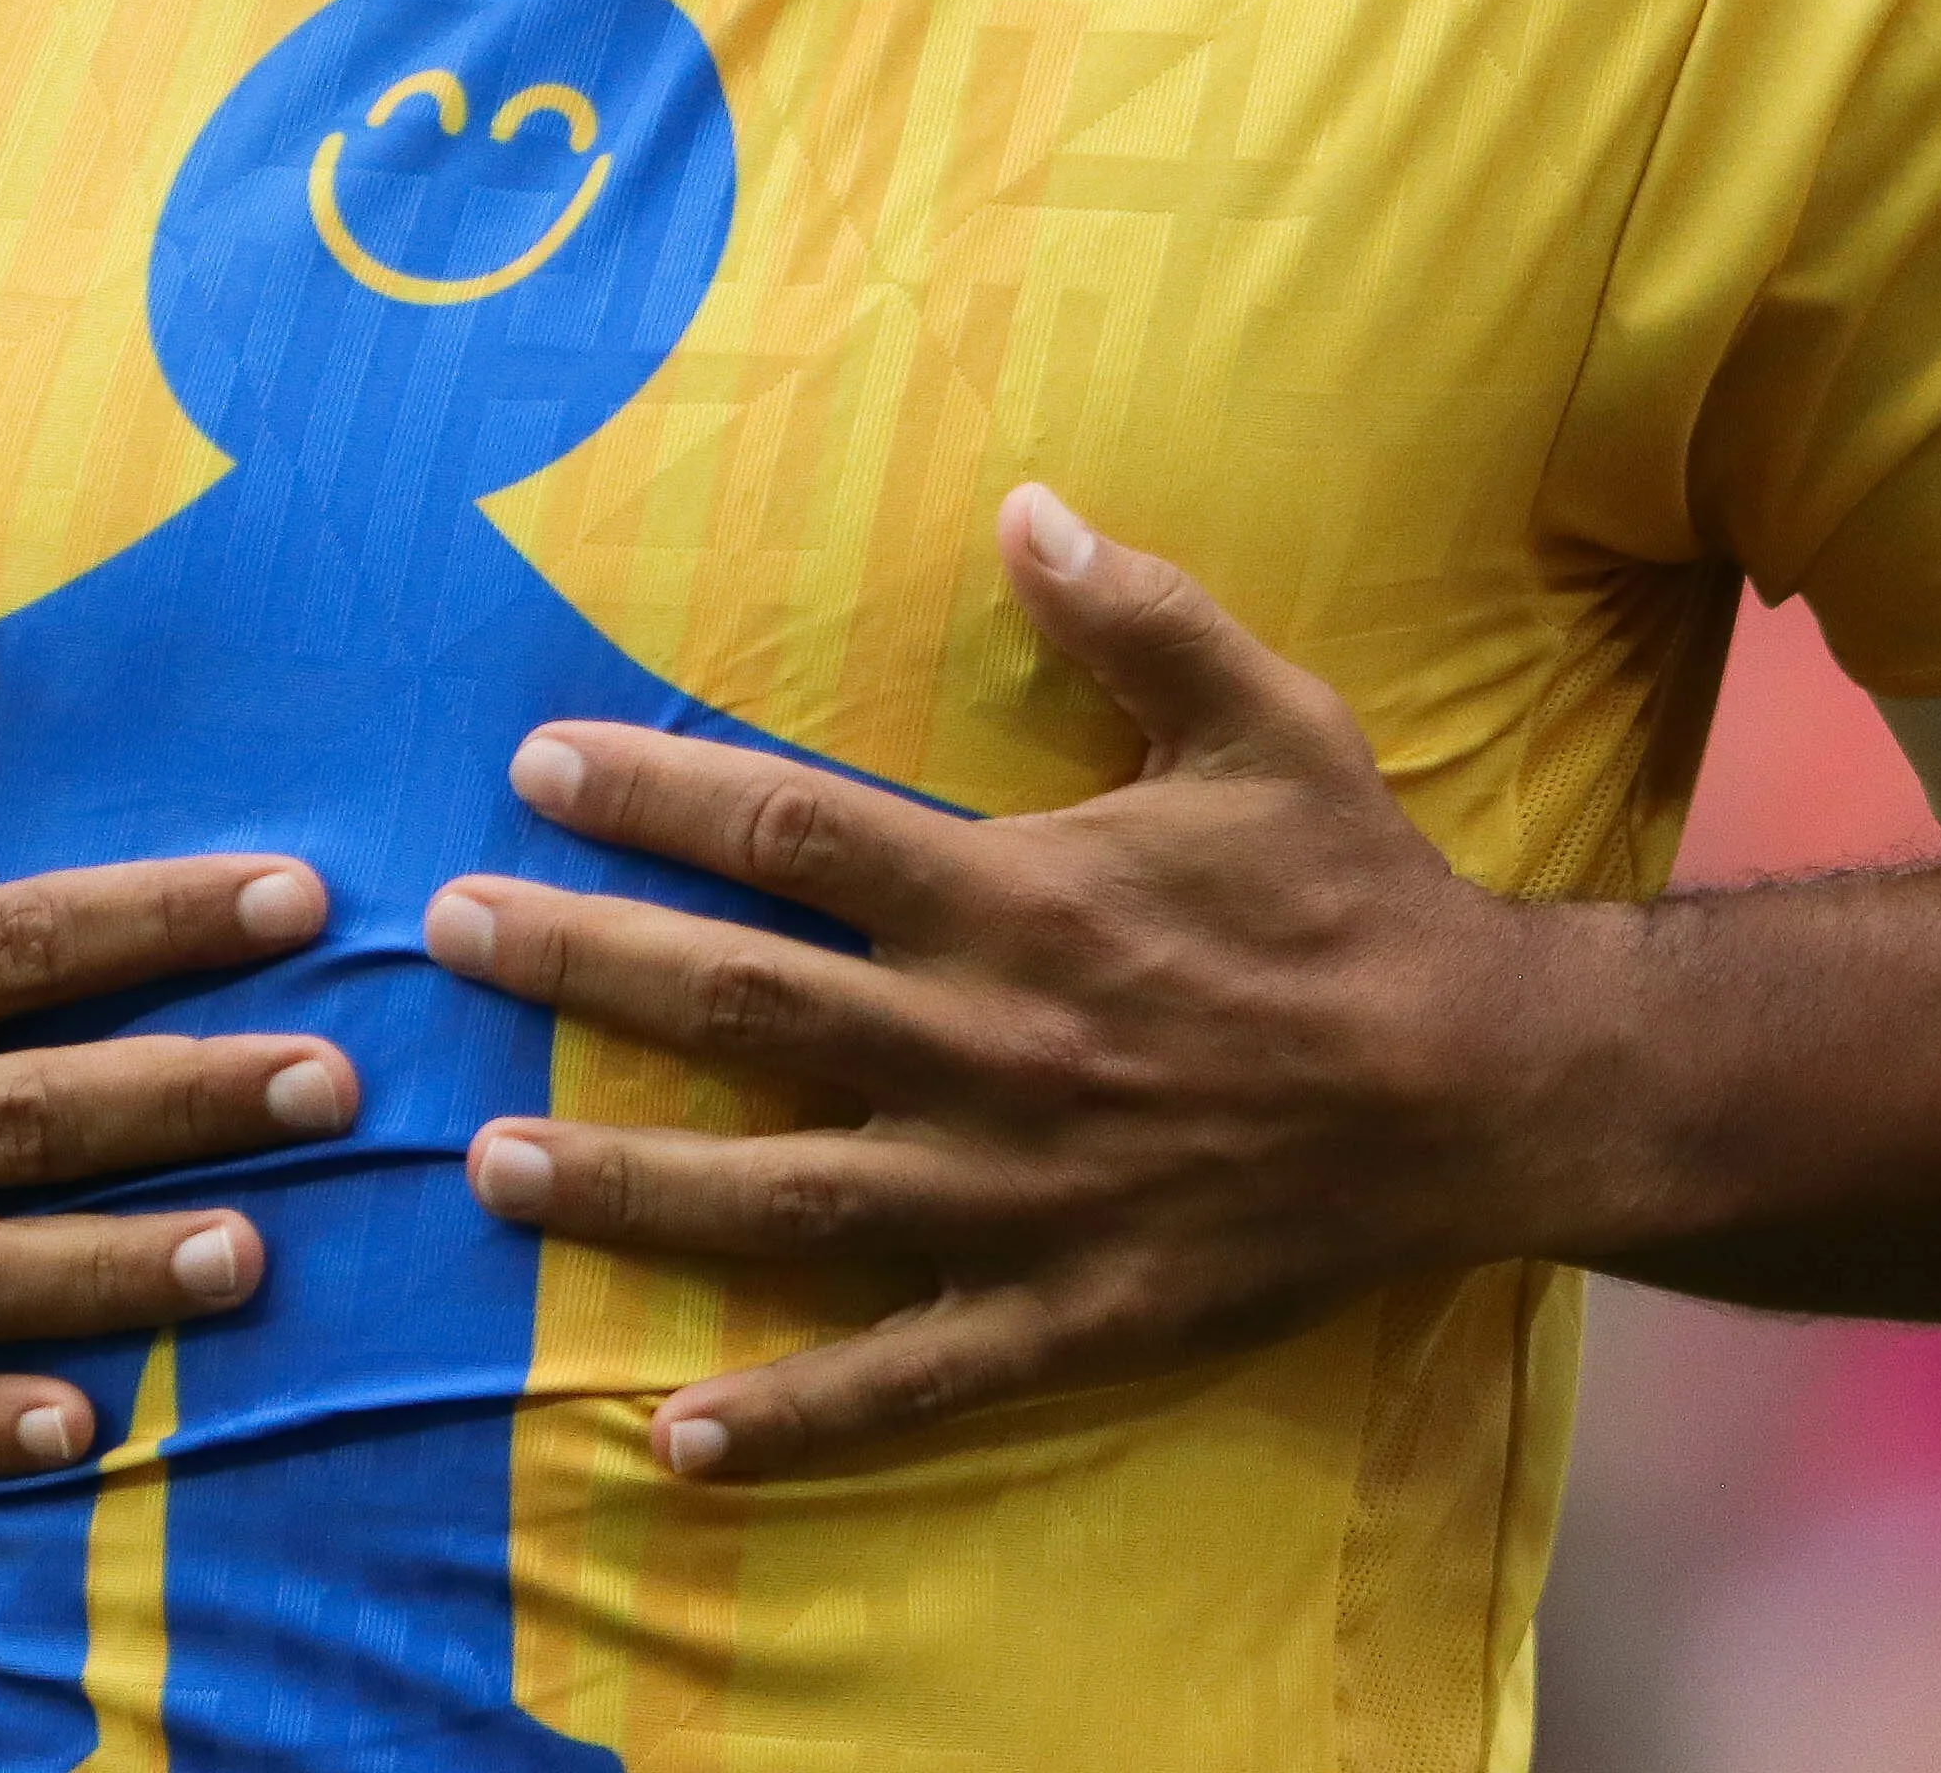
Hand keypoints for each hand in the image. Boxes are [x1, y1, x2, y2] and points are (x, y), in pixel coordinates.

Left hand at [423, 486, 1576, 1480]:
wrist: (1491, 1086)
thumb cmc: (1364, 893)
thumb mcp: (1268, 721)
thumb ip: (1136, 615)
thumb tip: (1022, 504)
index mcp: (1026, 899)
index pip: (795, 832)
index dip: (656, 793)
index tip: (537, 765)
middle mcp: (995, 1047)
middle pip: (744, 1001)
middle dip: (582, 962)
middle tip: (450, 934)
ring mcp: (1019, 1193)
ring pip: (782, 1193)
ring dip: (625, 1182)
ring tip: (484, 1162)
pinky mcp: (1065, 1311)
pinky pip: (905, 1373)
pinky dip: (790, 1414)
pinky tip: (670, 1436)